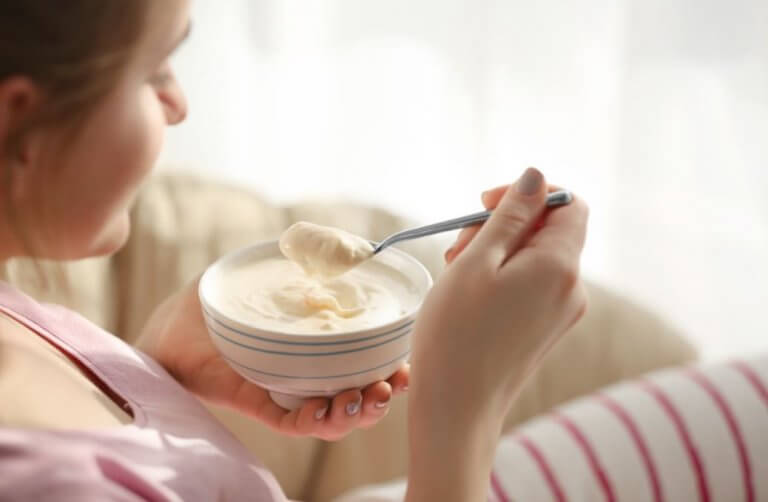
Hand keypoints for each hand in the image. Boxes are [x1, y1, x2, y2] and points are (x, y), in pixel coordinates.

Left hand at [135, 279, 409, 440]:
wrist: (170, 324)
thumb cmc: (218, 301)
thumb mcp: (265, 274)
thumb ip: (302, 259)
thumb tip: (348, 245)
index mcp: (315, 350)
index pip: (361, 364)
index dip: (389, 367)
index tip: (406, 361)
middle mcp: (306, 376)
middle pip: (356, 396)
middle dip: (383, 395)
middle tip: (393, 383)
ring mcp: (283, 393)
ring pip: (331, 417)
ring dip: (357, 412)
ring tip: (368, 397)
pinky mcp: (256, 404)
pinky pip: (291, 423)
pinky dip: (315, 421)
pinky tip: (329, 409)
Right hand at [409, 168, 588, 423]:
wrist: (457, 409)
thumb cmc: (456, 333)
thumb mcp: (477, 262)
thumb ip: (511, 215)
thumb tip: (537, 176)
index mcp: (560, 266)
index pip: (569, 204)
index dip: (529, 193)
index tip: (485, 204)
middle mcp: (572, 289)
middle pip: (548, 230)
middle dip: (502, 226)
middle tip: (457, 248)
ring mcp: (562, 313)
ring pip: (535, 258)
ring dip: (496, 252)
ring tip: (456, 274)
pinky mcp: (546, 330)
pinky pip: (532, 286)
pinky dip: (502, 278)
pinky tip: (469, 295)